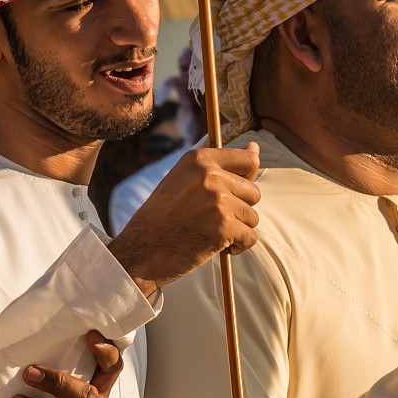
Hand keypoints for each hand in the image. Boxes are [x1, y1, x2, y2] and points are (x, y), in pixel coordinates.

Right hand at [104, 143, 261, 295]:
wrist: (141, 249)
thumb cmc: (163, 217)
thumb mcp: (185, 180)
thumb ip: (220, 166)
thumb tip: (255, 148)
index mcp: (199, 159)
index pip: (249, 161)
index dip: (246, 181)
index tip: (231, 194)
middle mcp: (210, 175)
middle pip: (254, 192)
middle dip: (239, 210)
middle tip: (212, 220)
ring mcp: (218, 201)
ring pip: (252, 217)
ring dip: (238, 230)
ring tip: (211, 234)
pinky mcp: (223, 227)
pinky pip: (250, 237)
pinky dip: (238, 247)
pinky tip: (218, 248)